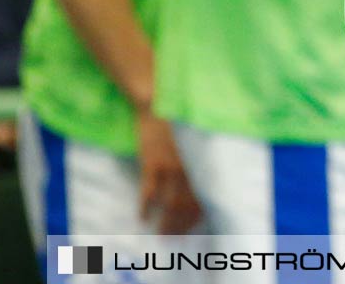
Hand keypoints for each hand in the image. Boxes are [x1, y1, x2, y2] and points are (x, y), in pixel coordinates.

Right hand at [136, 111, 203, 234]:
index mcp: (199, 164)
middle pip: (186, 205)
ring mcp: (169, 167)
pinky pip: (149, 191)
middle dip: (181, 226)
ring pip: (170, 203)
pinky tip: (142, 217)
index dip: (197, 217)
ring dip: (166, 222)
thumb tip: (200, 183)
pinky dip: (146, 206)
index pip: (202, 198)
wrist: (157, 104)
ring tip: (161, 235)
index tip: (192, 230)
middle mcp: (187, 169)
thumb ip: (196, 162)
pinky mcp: (151, 163)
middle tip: (175, 240)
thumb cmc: (177, 122)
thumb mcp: (193, 142)